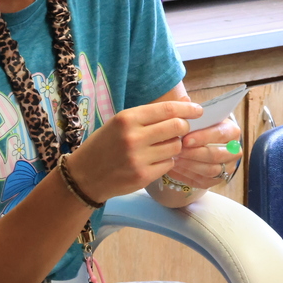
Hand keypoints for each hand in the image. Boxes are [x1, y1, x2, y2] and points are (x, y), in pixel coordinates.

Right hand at [66, 99, 202, 202]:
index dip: (188, 109)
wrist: (84, 176)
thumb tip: (184, 105)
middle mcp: (133, 137)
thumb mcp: (121, 122)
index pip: (168, 109)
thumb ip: (149, 115)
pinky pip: (168, 164)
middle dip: (184, 127)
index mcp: (127, 119)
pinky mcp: (142, 176)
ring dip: (175, 145)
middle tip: (181, 129)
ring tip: (163, 146)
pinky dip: (167, 161)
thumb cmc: (105, 144)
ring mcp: (138, 159)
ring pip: (176, 147)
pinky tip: (155, 160)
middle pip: (177, 127)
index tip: (198, 110)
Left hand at [168, 116, 242, 188]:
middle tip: (178, 151)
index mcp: (232, 131)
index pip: (220, 134)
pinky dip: (187, 175)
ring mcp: (227, 167)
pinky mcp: (217, 180)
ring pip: (210, 170)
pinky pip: (203, 181)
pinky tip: (174, 168)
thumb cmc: (200, 127)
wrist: (202, 142)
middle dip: (195, 153)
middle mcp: (234, 150)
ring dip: (190, 165)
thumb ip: (191, 109)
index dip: (203, 137)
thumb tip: (184, 101)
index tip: (185, 139)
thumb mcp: (198, 116)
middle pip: (216, 155)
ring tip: (174, 159)